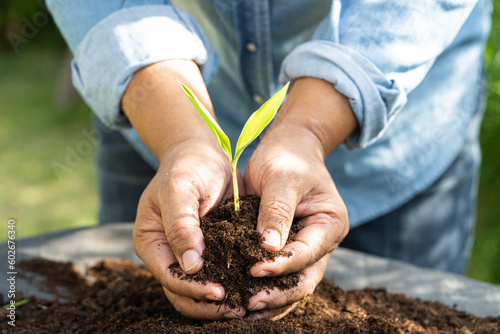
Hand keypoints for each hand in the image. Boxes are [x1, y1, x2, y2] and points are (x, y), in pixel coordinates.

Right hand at [123, 60, 245, 318]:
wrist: (203, 154)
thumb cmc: (187, 166)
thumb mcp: (180, 189)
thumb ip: (181, 225)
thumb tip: (191, 266)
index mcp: (150, 241)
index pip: (168, 275)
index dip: (193, 288)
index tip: (220, 292)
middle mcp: (166, 253)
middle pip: (181, 291)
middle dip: (207, 304)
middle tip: (238, 307)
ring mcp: (186, 254)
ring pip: (198, 289)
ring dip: (219, 302)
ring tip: (247, 305)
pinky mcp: (208, 251)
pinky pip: (217, 274)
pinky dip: (232, 284)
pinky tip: (251, 288)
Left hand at [243, 78, 355, 319]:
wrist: (288, 147)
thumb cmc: (288, 156)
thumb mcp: (283, 178)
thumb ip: (277, 211)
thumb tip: (268, 249)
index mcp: (330, 224)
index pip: (306, 253)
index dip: (281, 265)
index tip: (253, 270)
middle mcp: (321, 242)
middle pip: (304, 278)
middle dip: (278, 294)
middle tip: (248, 304)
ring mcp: (305, 248)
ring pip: (292, 283)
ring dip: (270, 298)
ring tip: (243, 310)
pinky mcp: (287, 248)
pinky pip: (278, 275)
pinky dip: (264, 287)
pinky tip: (242, 297)